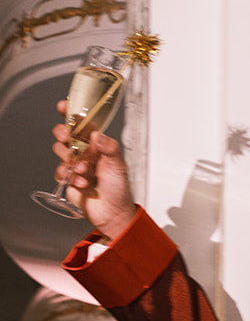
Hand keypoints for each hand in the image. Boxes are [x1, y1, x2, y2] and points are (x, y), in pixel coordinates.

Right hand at [51, 106, 137, 238]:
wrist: (114, 214)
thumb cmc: (119, 190)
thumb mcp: (119, 166)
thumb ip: (110, 148)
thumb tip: (98, 135)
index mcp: (97, 146)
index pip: (81, 125)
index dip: (70, 114)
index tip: (63, 106)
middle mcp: (84, 153)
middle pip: (64, 134)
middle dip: (63, 134)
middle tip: (67, 139)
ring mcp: (75, 165)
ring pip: (60, 151)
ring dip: (70, 159)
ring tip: (84, 170)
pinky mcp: (68, 179)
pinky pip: (60, 171)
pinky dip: (69, 177)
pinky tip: (82, 183)